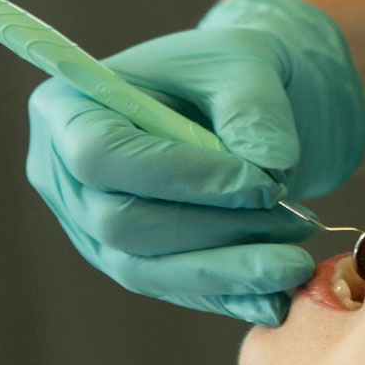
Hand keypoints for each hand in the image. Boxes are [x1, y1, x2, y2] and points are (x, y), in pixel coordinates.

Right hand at [25, 0, 364, 325]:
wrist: (246, 103)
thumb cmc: (230, 70)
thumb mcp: (247, 64)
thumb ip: (254, 110)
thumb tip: (270, 170)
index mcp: (70, 111)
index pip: (103, 156)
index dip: (182, 177)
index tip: (263, 183)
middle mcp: (67, 176)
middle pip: (123, 224)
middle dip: (217, 230)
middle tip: (296, 220)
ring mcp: (94, 228)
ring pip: (148, 271)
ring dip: (228, 272)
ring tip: (298, 263)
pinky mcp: (135, 262)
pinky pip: (175, 292)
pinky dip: (228, 298)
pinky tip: (277, 300)